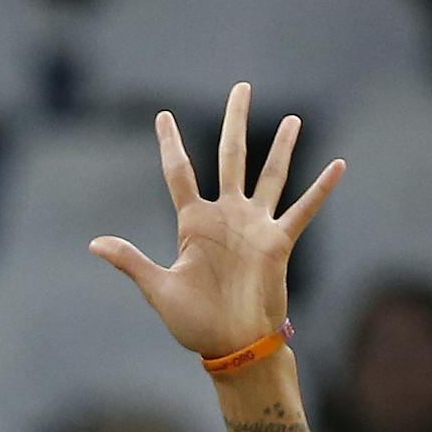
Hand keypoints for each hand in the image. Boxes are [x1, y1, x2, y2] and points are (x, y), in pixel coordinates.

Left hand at [89, 83, 344, 357]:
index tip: (162, 115)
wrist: (231, 345)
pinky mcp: (279, 243)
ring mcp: (254, 226)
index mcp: (193, 224)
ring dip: (282, 147)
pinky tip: (338, 165)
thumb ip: (131, 261)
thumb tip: (94, 244)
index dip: (170, 143)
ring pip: (270, 175)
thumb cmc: (193, 323)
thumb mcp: (158, 289)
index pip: (179, 172)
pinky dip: (321, 189)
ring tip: (292, 118)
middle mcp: (225, 217)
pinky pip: (303, 210)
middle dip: (235, 121)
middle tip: (241, 87)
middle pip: (231, 156)